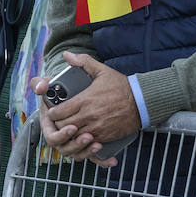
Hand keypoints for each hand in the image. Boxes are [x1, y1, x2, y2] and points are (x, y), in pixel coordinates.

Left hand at [33, 52, 140, 166]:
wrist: (142, 102)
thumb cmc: (121, 86)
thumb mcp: (102, 71)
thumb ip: (83, 62)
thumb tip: (67, 54)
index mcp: (85, 100)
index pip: (59, 112)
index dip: (53, 112)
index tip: (54, 110)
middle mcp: (89, 116)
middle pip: (63, 126)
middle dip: (59, 124)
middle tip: (60, 119)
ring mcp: (97, 128)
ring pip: (74, 136)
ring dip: (70, 133)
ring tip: (70, 126)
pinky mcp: (104, 137)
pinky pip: (87, 142)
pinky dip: (82, 139)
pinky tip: (82, 133)